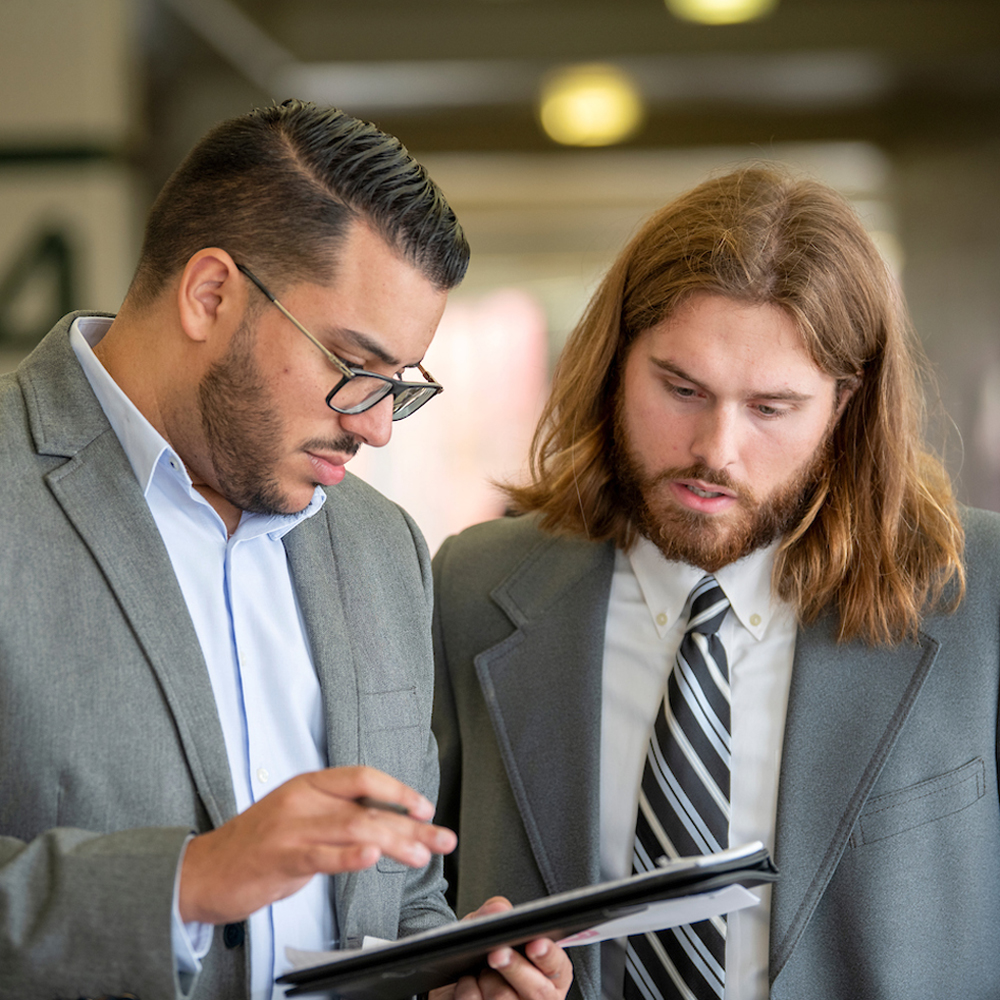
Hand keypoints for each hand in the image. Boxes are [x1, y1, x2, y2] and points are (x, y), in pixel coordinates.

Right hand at [178, 765, 456, 923]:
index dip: (399, 790)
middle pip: (368, 807)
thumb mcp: (298, 816)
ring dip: (394, 842)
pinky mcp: (280, 858)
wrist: (201, 872)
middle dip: (411, 824)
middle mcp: (303, 800)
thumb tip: (387, 823)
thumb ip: (337, 815)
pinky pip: (321, 855)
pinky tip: (372, 858)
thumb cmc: (254, 847)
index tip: (425, 808)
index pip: (363, 777)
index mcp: (309, 785)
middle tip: (442, 838)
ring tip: (420, 854)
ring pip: (354, 828)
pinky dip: (350, 857)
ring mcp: (291, 828)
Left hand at [430, 897, 572, 999]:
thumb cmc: (481, 955)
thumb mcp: (488, 929)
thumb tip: (499, 908)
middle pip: (536, 991)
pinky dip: (466, 989)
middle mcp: (539, 998)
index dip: (548, 955)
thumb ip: (496, 913)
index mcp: (550, 974)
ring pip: (504, 998)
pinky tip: (466, 982)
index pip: (559, 966)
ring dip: (485, 978)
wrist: (456, 981)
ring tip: (479, 967)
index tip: (534, 943)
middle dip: (515, 968)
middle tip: (497, 953)